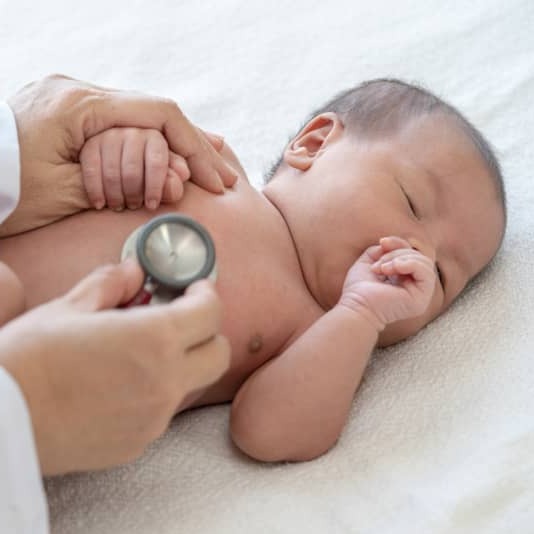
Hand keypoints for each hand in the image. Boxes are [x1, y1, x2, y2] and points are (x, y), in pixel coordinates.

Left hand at [0, 74, 237, 235]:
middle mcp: (78, 91)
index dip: (197, 146)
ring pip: (139, 119)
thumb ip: (126, 176)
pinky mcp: (67, 112)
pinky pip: (119, 124)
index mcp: (79, 107)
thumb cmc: (2, 190)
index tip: (218, 178)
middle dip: (192, 149)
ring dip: (171, 148)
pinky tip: (170, 154)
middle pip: (154, 114)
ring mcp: (71, 98)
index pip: (160, 114)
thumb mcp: (68, 192)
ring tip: (204, 169)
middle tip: (222, 178)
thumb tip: (177, 175)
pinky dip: (147, 143)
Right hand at [0, 261, 229, 474]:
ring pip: (193, 382)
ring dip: (182, 362)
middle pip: (219, 354)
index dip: (206, 294)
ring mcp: (155, 417)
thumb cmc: (28, 359)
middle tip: (181, 319)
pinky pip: (164, 411)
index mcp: (153, 339)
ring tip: (141, 352)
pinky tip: (122, 384)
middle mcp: (164, 381)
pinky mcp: (139, 443)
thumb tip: (133, 270)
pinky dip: (156, 391)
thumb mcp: (68, 308)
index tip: (196, 289)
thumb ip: (111, 283)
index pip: (210, 312)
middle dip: (207, 332)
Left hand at [339, 236, 436, 330]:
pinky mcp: (422, 299)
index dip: (398, 243)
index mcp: (404, 278)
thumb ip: (382, 250)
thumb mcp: (369, 261)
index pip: (410, 253)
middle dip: (395, 253)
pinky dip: (410, 264)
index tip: (382, 242)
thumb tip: (389, 242)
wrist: (356, 306)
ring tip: (382, 269)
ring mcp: (420, 294)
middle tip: (377, 266)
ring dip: (399, 259)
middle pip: (417, 256)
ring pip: (423, 262)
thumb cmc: (358, 289)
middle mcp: (415, 286)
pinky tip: (393, 269)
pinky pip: (427, 273)